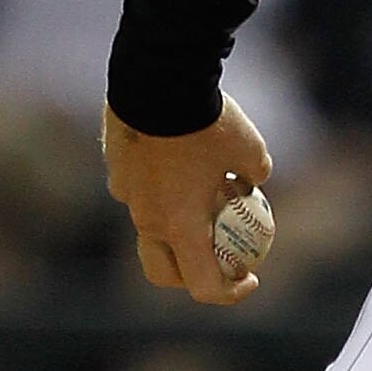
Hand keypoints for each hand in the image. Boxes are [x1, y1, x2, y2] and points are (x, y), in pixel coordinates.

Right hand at [102, 95, 273, 305]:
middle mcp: (147, 219)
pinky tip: (177, 160)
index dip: (230, 292)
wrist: (158, 78)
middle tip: (218, 259)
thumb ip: (256, 173)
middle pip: (163, 271)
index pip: (202, 285)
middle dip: (190, 275)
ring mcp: (126, 194)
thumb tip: (255, 181)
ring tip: (201, 199)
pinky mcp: (115, 167)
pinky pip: (137, 190)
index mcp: (180, 227)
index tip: (250, 277)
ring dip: (174, 227)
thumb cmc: (208, 120)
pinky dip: (158, 188)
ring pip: (147, 227)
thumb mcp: (252, 150)